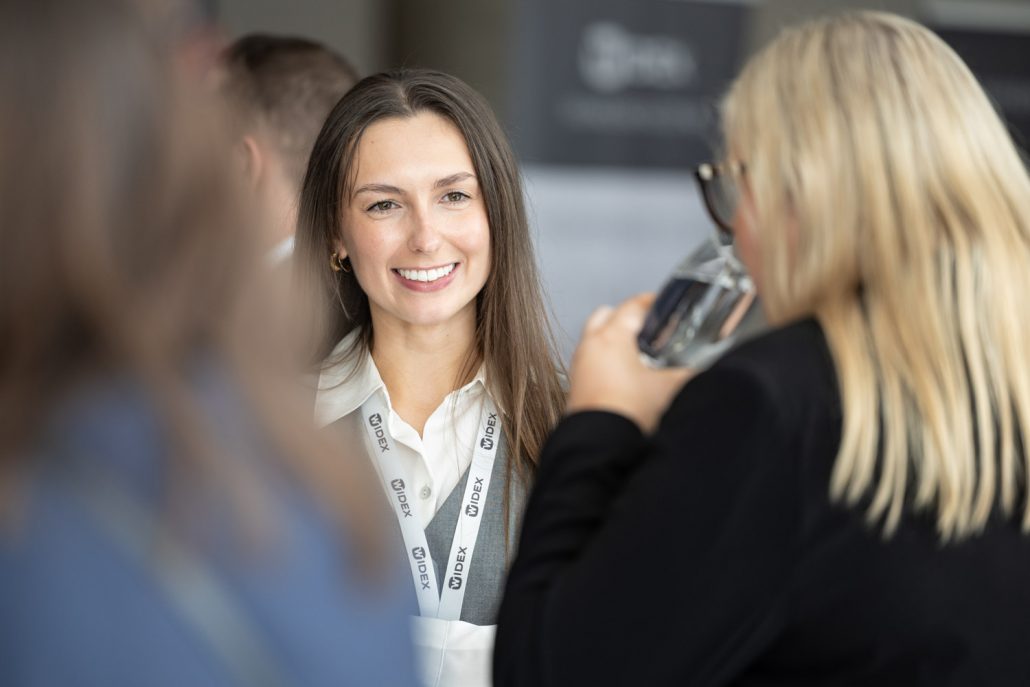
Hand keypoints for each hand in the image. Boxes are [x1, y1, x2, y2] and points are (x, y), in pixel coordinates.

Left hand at [567, 293, 693, 433]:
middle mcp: (591, 345)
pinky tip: (622, 376)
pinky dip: (604, 358)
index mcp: (612, 337)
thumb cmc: (626, 413)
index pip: (632, 306)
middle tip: (648, 327)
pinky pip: (590, 359)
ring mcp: (580, 363)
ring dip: (613, 338)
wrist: (600, 444)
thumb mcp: (668, 388)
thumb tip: (701, 370)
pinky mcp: (576, 383)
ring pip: (594, 337)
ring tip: (637, 352)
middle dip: (626, 317)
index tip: (660, 303)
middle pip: (607, 315)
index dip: (649, 301)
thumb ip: (688, 374)